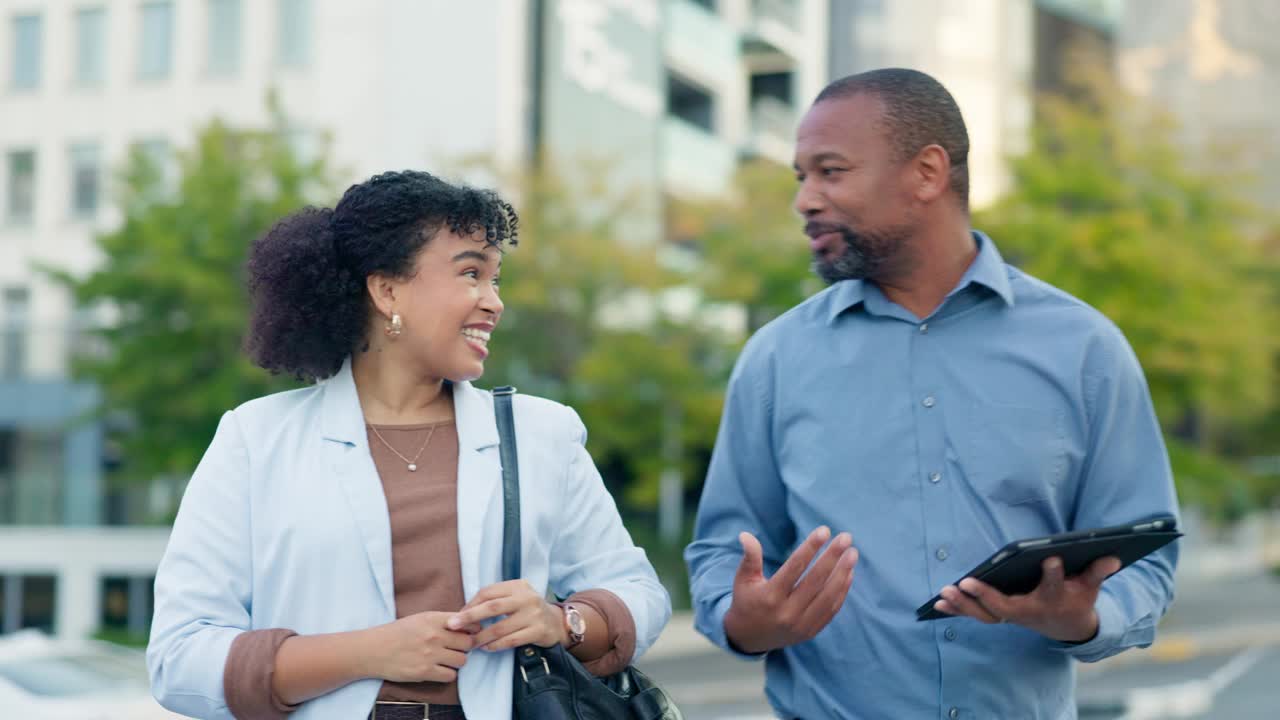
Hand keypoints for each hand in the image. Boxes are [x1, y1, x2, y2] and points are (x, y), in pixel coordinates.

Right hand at [369, 611, 479, 682]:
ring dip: (456, 661)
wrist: (373, 650)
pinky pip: (450, 676)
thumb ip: (443, 621)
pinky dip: (447, 674)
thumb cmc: (397, 633)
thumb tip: (467, 625)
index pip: (467, 622)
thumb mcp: (420, 618)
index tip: (468, 633)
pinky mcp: (425, 672)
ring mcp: (430, 654)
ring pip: (462, 660)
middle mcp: (434, 636)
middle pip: (468, 643)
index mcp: (434, 619)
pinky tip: (438, 669)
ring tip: (445, 659)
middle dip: (465, 647)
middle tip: (456, 649)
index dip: (471, 629)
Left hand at [448, 580, 566, 651]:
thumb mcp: (515, 597)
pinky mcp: (538, 631)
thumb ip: (496, 600)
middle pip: (492, 607)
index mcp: (518, 586)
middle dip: (470, 617)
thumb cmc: (528, 609)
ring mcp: (534, 614)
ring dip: (482, 637)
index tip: (458, 616)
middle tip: (453, 626)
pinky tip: (487, 648)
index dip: (471, 604)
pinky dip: (496, 645)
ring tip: (470, 643)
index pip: (488, 592)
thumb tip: (464, 612)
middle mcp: (527, 598)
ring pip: (501, 627)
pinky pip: (512, 640)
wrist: (556, 622)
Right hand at [723, 526, 857, 653]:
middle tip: (846, 538)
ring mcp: (801, 624)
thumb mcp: (743, 579)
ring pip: (828, 596)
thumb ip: (749, 557)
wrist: (749, 639)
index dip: (810, 547)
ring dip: (842, 573)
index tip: (824, 530)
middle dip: (833, 557)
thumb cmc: (747, 601)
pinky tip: (848, 573)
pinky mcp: (811, 631)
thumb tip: (746, 535)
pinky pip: (831, 609)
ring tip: (852, 553)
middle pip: (816, 580)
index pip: (795, 567)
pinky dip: (842, 591)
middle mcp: (787, 612)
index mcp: (770, 596)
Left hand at [933, 555, 1121, 641]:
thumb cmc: (1077, 599)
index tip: (1051, 558)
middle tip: (966, 582)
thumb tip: (1114, 555)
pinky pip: (976, 615)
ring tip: (944, 593)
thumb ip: (1098, 571)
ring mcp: (1012, 616)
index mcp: (1053, 599)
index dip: (1053, 574)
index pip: (1054, 586)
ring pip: (985, 615)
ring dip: (964, 605)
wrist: (1069, 628)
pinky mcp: (1000, 616)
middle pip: (1006, 607)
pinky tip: (939, 602)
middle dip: (986, 596)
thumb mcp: (1090, 586)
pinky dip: (958, 609)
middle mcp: (1030, 611)